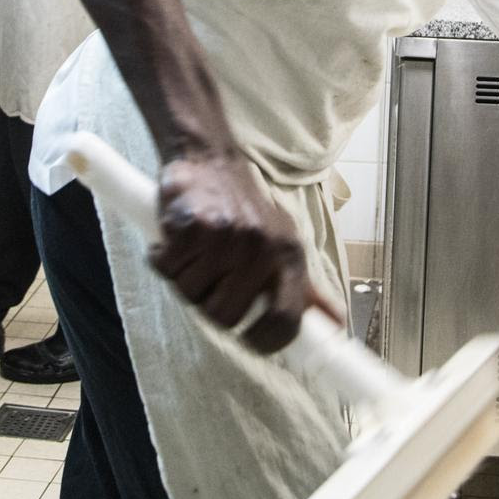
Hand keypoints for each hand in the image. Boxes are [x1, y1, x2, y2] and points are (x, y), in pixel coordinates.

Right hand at [151, 151, 340, 353]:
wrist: (210, 156)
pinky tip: (172, 242)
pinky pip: (166, 268)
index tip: (249, 342)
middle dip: (209, 304)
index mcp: (288, 255)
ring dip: (184, 279)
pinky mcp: (190, 225)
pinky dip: (162, 259)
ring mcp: (224, 237)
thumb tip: (336, 323)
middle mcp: (260, 248)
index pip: (286, 319)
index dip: (266, 342)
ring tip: (192, 254)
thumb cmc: (245, 207)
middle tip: (208, 280)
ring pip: (191, 295)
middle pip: (226, 316)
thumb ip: (305, 288)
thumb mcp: (283, 242)